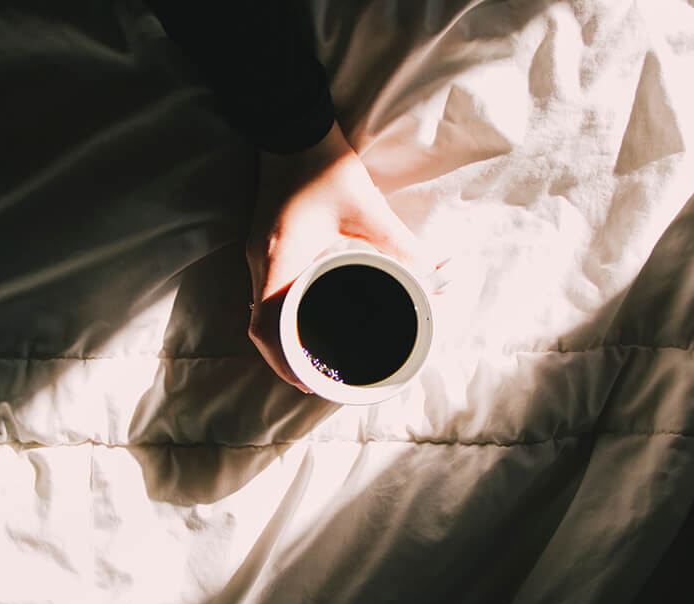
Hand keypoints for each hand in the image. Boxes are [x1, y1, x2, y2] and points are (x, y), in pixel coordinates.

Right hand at [246, 122, 430, 392]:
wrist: (292, 129)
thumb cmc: (325, 167)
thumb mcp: (368, 209)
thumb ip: (402, 245)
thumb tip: (436, 275)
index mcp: (280, 257)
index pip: (266, 325)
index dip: (284, 361)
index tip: (310, 383)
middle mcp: (261, 261)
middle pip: (261, 327)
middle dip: (286, 360)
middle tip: (318, 379)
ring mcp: (257, 254)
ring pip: (260, 312)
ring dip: (283, 340)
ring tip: (314, 359)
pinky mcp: (263, 247)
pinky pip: (265, 293)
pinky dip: (282, 316)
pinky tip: (305, 320)